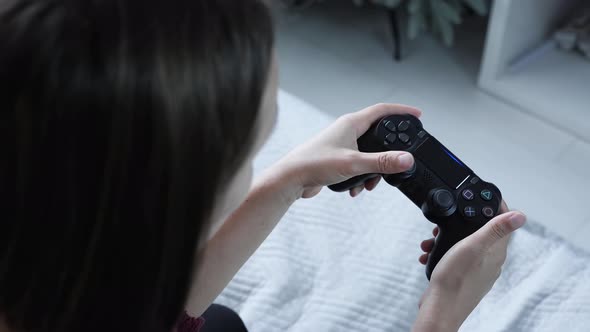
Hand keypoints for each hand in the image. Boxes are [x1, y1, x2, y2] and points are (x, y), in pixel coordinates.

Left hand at [271, 103, 421, 198]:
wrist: (291, 178)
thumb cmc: (314, 163)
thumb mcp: (354, 163)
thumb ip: (382, 161)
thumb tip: (406, 159)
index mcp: (351, 123)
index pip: (382, 110)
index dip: (402, 111)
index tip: (418, 115)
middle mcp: (346, 130)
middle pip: (378, 134)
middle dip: (388, 151)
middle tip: (397, 162)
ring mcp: (341, 144)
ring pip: (368, 153)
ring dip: (373, 169)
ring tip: (370, 183)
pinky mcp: (337, 158)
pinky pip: (357, 164)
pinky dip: (361, 176)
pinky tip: (357, 189)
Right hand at [413, 201, 526, 330]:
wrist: (440, 308)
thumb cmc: (455, 280)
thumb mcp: (472, 246)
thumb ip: (495, 229)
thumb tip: (521, 215)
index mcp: (496, 251)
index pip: (501, 221)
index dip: (492, 206)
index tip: (478, 197)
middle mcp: (490, 261)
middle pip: (480, 230)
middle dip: (461, 222)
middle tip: (446, 222)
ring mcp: (478, 270)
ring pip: (465, 243)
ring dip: (448, 238)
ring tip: (433, 240)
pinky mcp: (465, 276)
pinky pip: (456, 257)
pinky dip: (443, 252)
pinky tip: (432, 254)